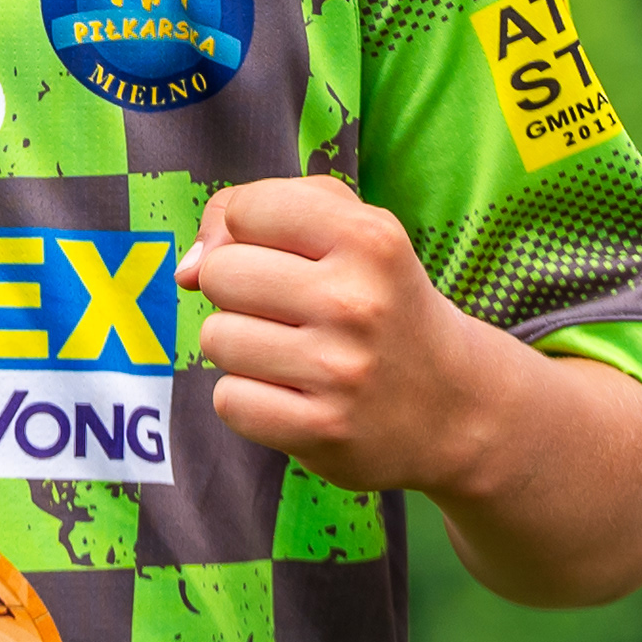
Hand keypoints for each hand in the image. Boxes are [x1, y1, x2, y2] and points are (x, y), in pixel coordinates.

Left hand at [175, 176, 489, 500]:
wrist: (455, 405)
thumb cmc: (381, 300)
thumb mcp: (351, 228)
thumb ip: (260, 211)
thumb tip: (186, 270)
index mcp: (370, 238)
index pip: (246, 209)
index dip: (249, 231)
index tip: (284, 254)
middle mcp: (356, 302)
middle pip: (220, 273)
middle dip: (239, 291)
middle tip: (290, 311)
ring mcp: (340, 372)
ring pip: (216, 337)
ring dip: (242, 347)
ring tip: (294, 354)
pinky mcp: (322, 432)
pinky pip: (228, 401)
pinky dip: (249, 400)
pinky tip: (293, 396)